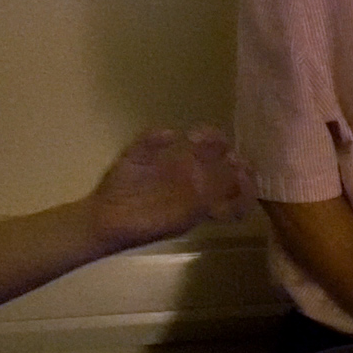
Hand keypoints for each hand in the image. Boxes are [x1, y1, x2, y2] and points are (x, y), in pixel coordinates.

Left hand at [87, 128, 250, 252]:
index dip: (214, 138)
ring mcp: (197, 201)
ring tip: (240, 176)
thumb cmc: (120, 186)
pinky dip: (236, 205)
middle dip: (240, 163)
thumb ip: (150, 141)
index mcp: (184, 164)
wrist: (107, 216)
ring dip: (246, 185)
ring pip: (236, 194)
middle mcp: (196, 181)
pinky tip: (228, 196)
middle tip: (232, 158)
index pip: (212, 147)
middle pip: (232, 171)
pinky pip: (224, 214)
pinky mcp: (193, 219)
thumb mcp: (134, 156)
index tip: (197, 137)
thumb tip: (173, 133)